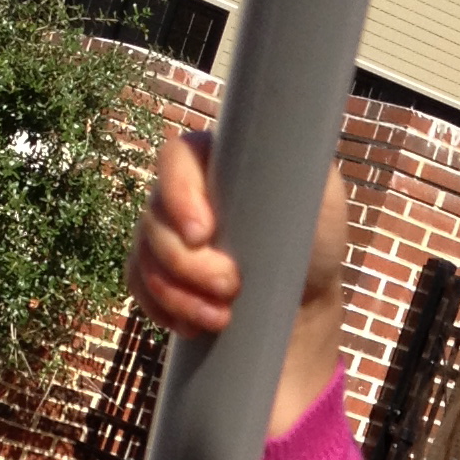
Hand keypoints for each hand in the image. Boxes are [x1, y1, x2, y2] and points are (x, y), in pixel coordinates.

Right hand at [127, 125, 349, 433]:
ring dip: (178, 294)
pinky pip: (137, 283)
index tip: (202, 234)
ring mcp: (164, 229)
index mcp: (216, 159)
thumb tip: (288, 134)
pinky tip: (192, 325)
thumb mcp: (321, 194)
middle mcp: (182, 189)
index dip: (178, 195)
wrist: (299, 295)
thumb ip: (301, 162)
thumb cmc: (315, 238)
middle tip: (231, 287)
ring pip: (144, 256)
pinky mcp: (156, 267)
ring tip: (221, 317)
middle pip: (155, 218)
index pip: (176, 158)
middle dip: (188, 264)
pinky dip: (162, 309)